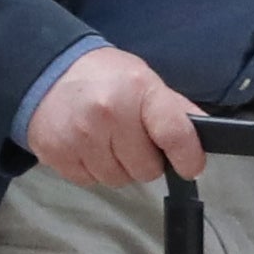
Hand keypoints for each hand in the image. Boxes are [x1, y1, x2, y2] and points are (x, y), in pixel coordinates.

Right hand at [22, 45, 209, 190]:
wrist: (45, 71)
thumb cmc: (104, 76)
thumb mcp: (144, 79)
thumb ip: (174, 109)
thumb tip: (208, 132)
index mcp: (138, 90)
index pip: (174, 134)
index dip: (188, 157)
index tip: (190, 166)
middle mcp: (109, 113)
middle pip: (146, 169)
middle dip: (144, 159)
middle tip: (132, 139)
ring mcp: (80, 137)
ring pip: (118, 180)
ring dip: (118, 167)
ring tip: (107, 141)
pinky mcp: (57, 154)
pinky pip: (90, 182)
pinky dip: (93, 170)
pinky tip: (87, 146)